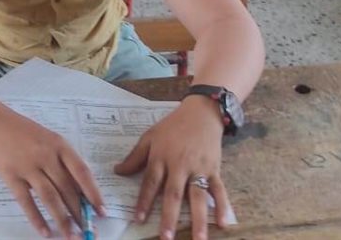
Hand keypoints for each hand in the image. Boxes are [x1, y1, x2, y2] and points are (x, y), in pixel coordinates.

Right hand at [0, 114, 105, 239]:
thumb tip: (82, 195)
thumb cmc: (30, 136)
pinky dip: (36, 218)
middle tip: (88, 231)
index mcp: (60, 145)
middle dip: (79, 213)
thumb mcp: (52, 142)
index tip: (101, 212)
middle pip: (67, 188)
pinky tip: (45, 231)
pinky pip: (26, 201)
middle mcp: (46, 156)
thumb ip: (65, 164)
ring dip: (62, 219)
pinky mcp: (11, 177)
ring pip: (49, 197)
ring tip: (70, 236)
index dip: (93, 193)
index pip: (82, 172)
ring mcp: (28, 166)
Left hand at [114, 95, 232, 239]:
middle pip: (173, 194)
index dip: (144, 201)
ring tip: (198, 239)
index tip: (138, 219)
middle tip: (166, 237)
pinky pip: (219, 190)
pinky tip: (223, 223)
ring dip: (198, 219)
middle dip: (170, 217)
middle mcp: (180, 164)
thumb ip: (135, 157)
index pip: (150, 183)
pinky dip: (222, 206)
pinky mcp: (214, 169)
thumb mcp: (150, 136)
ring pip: (197, 196)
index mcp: (161, 157)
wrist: (201, 113)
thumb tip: (117, 171)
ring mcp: (198, 168)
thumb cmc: (173, 126)